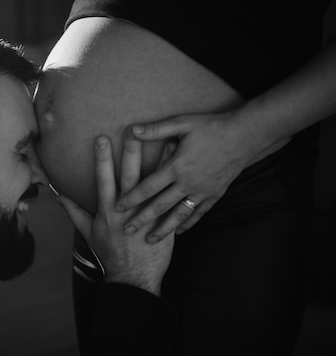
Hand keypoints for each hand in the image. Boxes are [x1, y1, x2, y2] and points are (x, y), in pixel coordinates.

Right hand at [56, 129, 173, 295]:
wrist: (133, 278)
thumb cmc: (109, 254)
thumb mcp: (88, 233)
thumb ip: (74, 211)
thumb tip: (58, 195)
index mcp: (108, 211)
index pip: (104, 179)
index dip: (102, 158)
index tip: (101, 137)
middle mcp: (127, 211)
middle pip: (129, 176)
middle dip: (130, 152)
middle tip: (133, 130)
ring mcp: (147, 216)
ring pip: (153, 184)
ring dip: (160, 161)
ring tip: (167, 138)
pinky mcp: (163, 223)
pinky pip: (170, 197)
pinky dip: (174, 181)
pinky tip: (181, 167)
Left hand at [116, 110, 279, 242]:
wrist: (245, 136)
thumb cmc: (211, 127)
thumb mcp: (182, 123)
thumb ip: (155, 130)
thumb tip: (131, 130)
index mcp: (177, 166)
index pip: (148, 187)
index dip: (132, 198)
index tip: (118, 207)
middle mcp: (188, 183)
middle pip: (161, 206)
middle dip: (142, 219)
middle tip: (126, 230)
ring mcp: (203, 191)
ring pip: (179, 215)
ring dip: (164, 229)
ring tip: (150, 239)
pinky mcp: (215, 195)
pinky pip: (198, 214)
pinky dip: (187, 224)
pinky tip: (179, 232)